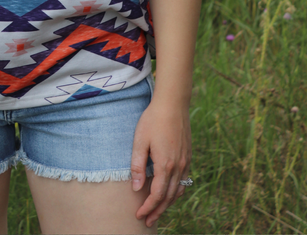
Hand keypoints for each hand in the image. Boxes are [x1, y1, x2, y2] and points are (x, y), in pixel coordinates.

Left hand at [130, 97, 191, 227]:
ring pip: (178, 191)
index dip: (148, 208)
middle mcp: (178, 167)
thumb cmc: (153, 120)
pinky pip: (184, 181)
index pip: (157, 195)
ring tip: (157, 210)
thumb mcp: (140, 141)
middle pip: (168, 197)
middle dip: (158, 211)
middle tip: (147, 221)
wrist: (173, 103)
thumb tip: (136, 188)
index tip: (139, 215)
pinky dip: (176, 192)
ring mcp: (185, 162)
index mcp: (165, 165)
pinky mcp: (188, 156)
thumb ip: (137, 166)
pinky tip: (169, 192)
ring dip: (167, 203)